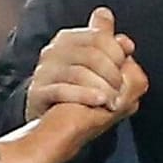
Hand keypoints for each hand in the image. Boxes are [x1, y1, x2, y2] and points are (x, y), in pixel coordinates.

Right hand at [25, 7, 139, 120]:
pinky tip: (100, 101)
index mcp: (69, 39)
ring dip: (102, 88)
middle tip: (120, 89)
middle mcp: (53, 51)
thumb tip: (125, 43)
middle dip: (112, 74)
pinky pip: (62, 91)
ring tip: (113, 100)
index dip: (117, 54)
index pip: (99, 37)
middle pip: (91, 55)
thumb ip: (114, 50)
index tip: (123, 69)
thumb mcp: (101, 68)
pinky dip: (85, 96)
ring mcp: (44, 73)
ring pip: (78, 73)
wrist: (54, 125)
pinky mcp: (37, 93)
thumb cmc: (81, 93)